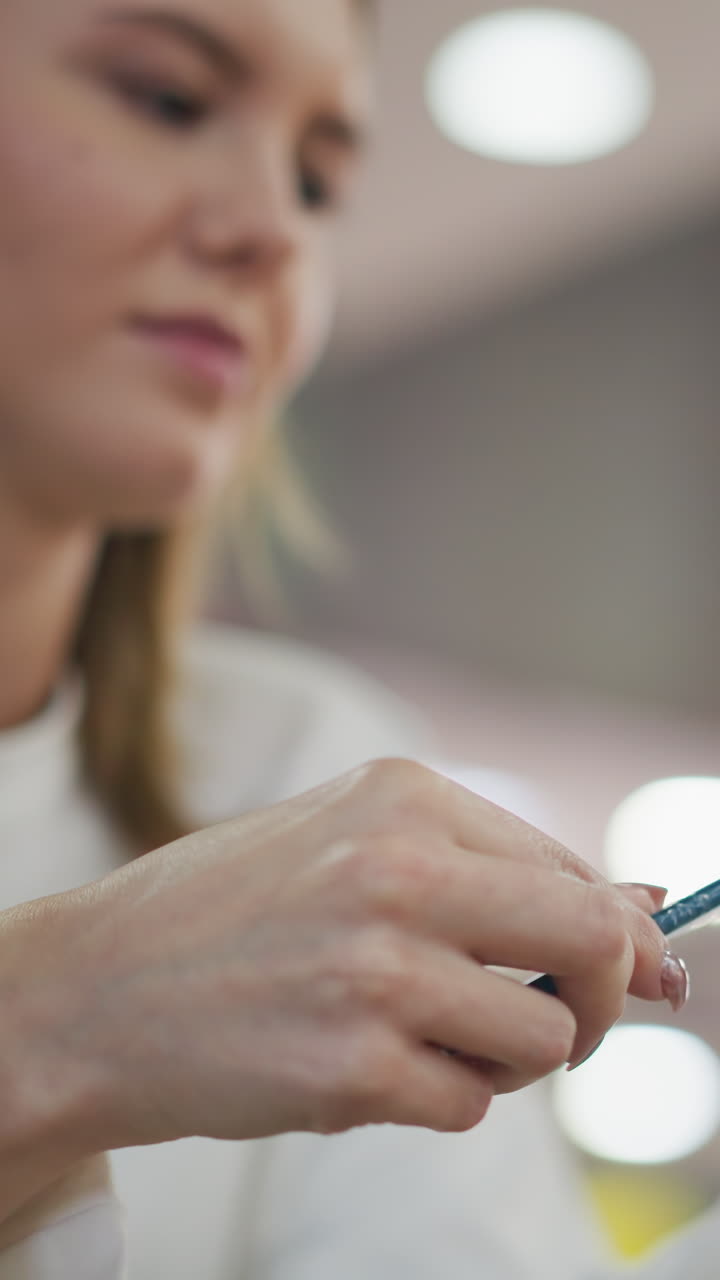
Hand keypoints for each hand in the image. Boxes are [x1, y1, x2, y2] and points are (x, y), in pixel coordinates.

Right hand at [1, 759, 670, 1153]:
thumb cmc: (228, 912)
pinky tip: (363, 1068)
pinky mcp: (350, 1068)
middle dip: (609, 994)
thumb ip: (487, 875)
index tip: (641, 969)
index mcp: (401, 796)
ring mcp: (375, 971)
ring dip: (504, 1059)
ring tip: (421, 1037)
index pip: (569, 870)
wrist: (92, 987)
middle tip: (569, 1019)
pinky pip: (468, 1105)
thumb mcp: (349, 847)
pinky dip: (439, 1099)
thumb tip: (644, 915)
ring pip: (543, 1040)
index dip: (619, 930)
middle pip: (593, 940)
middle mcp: (396, 870)